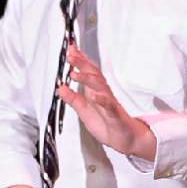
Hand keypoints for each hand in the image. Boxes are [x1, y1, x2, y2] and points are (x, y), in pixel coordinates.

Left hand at [58, 42, 154, 157]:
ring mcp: (110, 104)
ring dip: (88, 78)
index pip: (87, 72)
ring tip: (76, 73)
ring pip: (100, 87)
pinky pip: (110, 107)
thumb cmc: (107, 124)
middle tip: (71, 54)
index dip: (79, 60)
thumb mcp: (84, 111)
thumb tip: (61, 88)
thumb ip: (73, 99)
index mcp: (95, 92)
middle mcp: (103, 94)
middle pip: (93, 75)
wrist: (126, 139)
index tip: (71, 49)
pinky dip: (102, 100)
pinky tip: (96, 96)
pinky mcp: (115, 116)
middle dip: (82, 63)